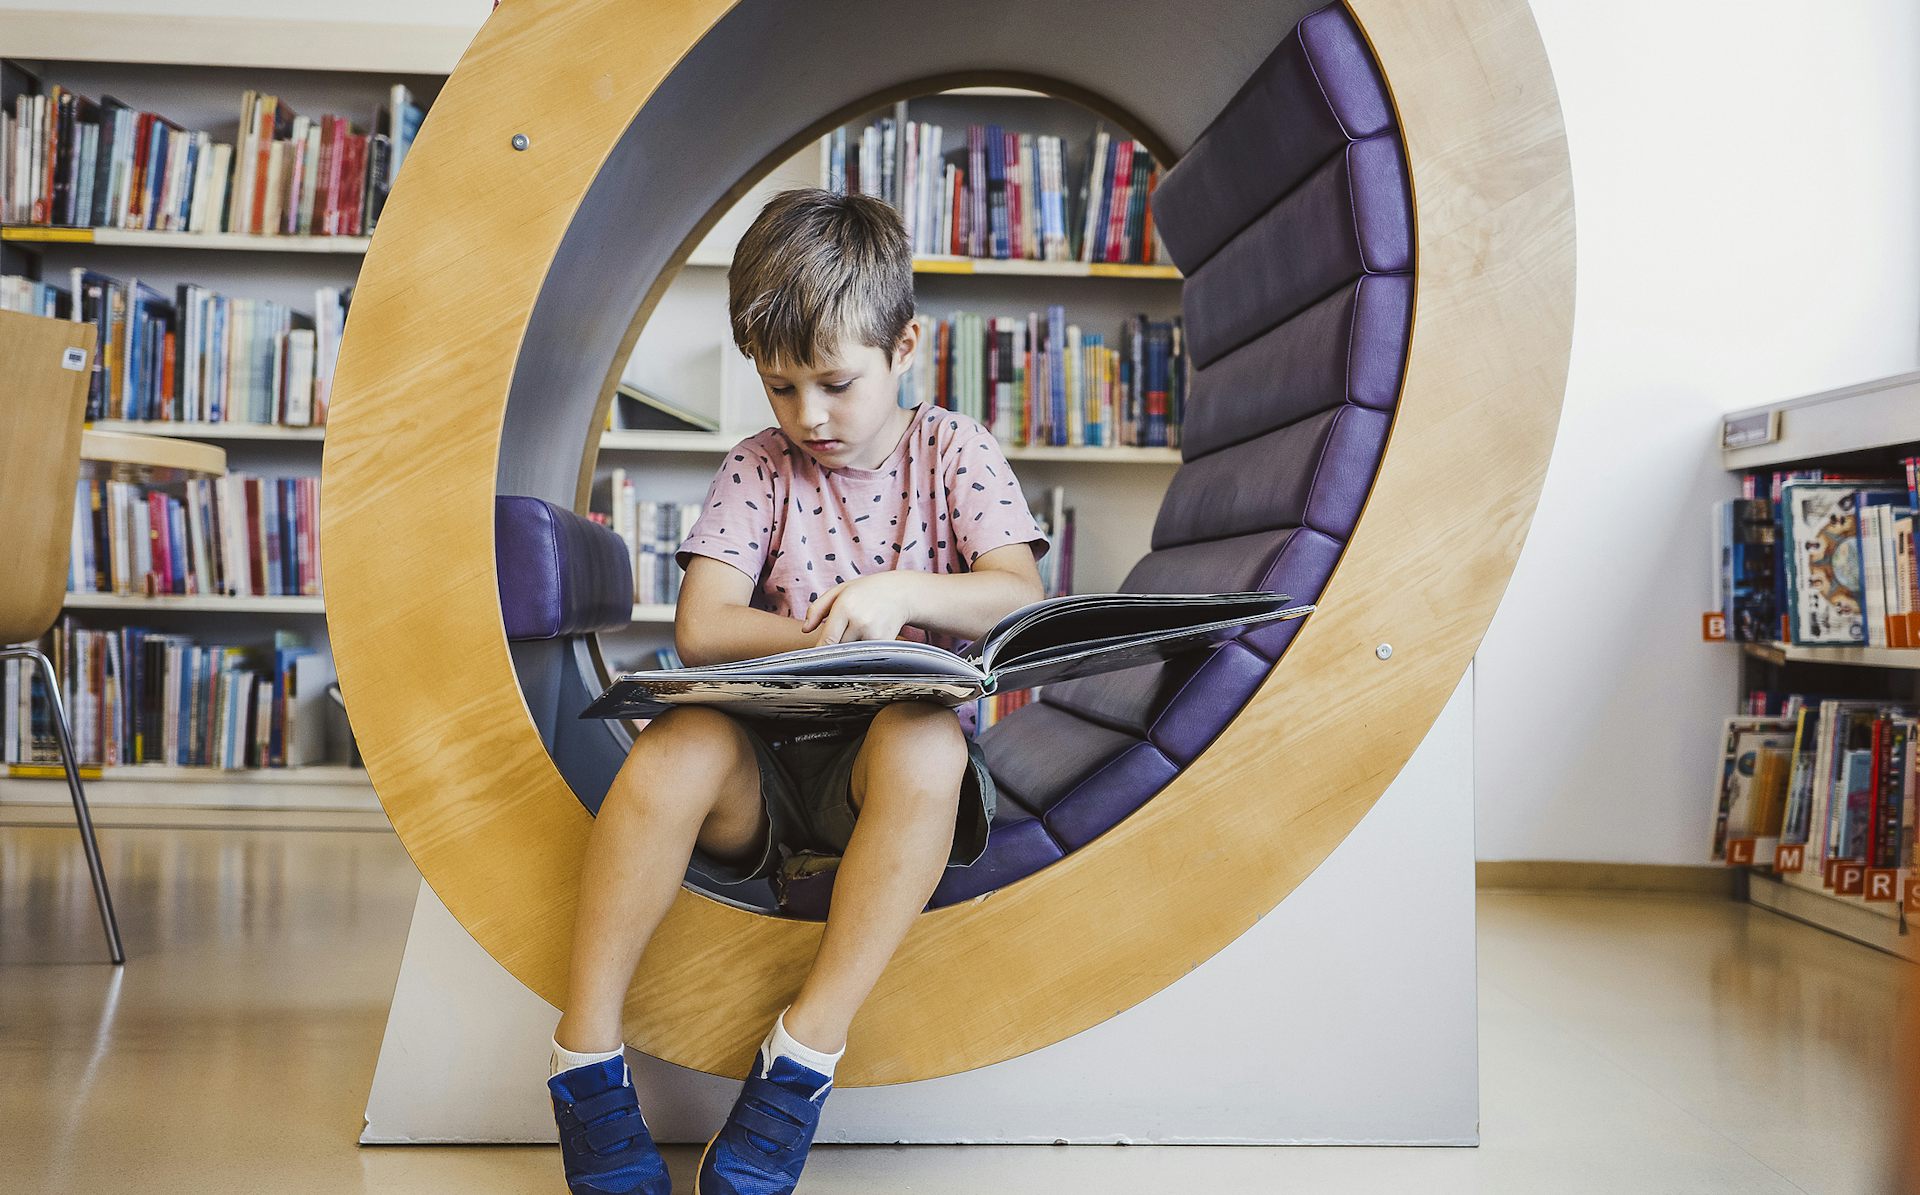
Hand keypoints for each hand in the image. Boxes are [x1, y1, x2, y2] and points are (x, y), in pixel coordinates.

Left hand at [802, 572, 921, 645]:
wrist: (901, 593)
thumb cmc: (866, 591)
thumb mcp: (839, 591)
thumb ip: (817, 608)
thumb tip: (804, 630)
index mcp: (845, 606)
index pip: (827, 640)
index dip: (819, 652)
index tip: (813, 659)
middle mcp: (859, 621)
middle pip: (838, 649)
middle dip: (835, 648)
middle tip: (837, 643)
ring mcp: (874, 633)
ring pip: (851, 654)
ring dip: (849, 651)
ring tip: (855, 635)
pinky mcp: (885, 642)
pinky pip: (866, 655)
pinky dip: (862, 652)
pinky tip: (866, 639)